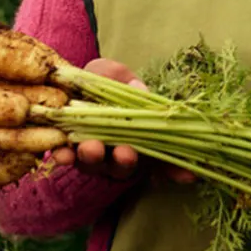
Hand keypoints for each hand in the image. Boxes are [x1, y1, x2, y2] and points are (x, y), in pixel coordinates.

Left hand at [50, 58, 195, 184]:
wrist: (66, 85)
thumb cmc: (100, 81)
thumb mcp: (113, 73)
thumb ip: (123, 79)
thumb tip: (138, 89)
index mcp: (140, 133)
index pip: (164, 157)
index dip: (176, 169)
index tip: (188, 177)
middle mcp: (120, 150)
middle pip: (128, 165)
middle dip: (126, 161)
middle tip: (124, 153)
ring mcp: (94, 156)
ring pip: (98, 165)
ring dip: (95, 159)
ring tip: (90, 147)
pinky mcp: (69, 154)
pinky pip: (69, 160)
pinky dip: (66, 158)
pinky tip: (62, 153)